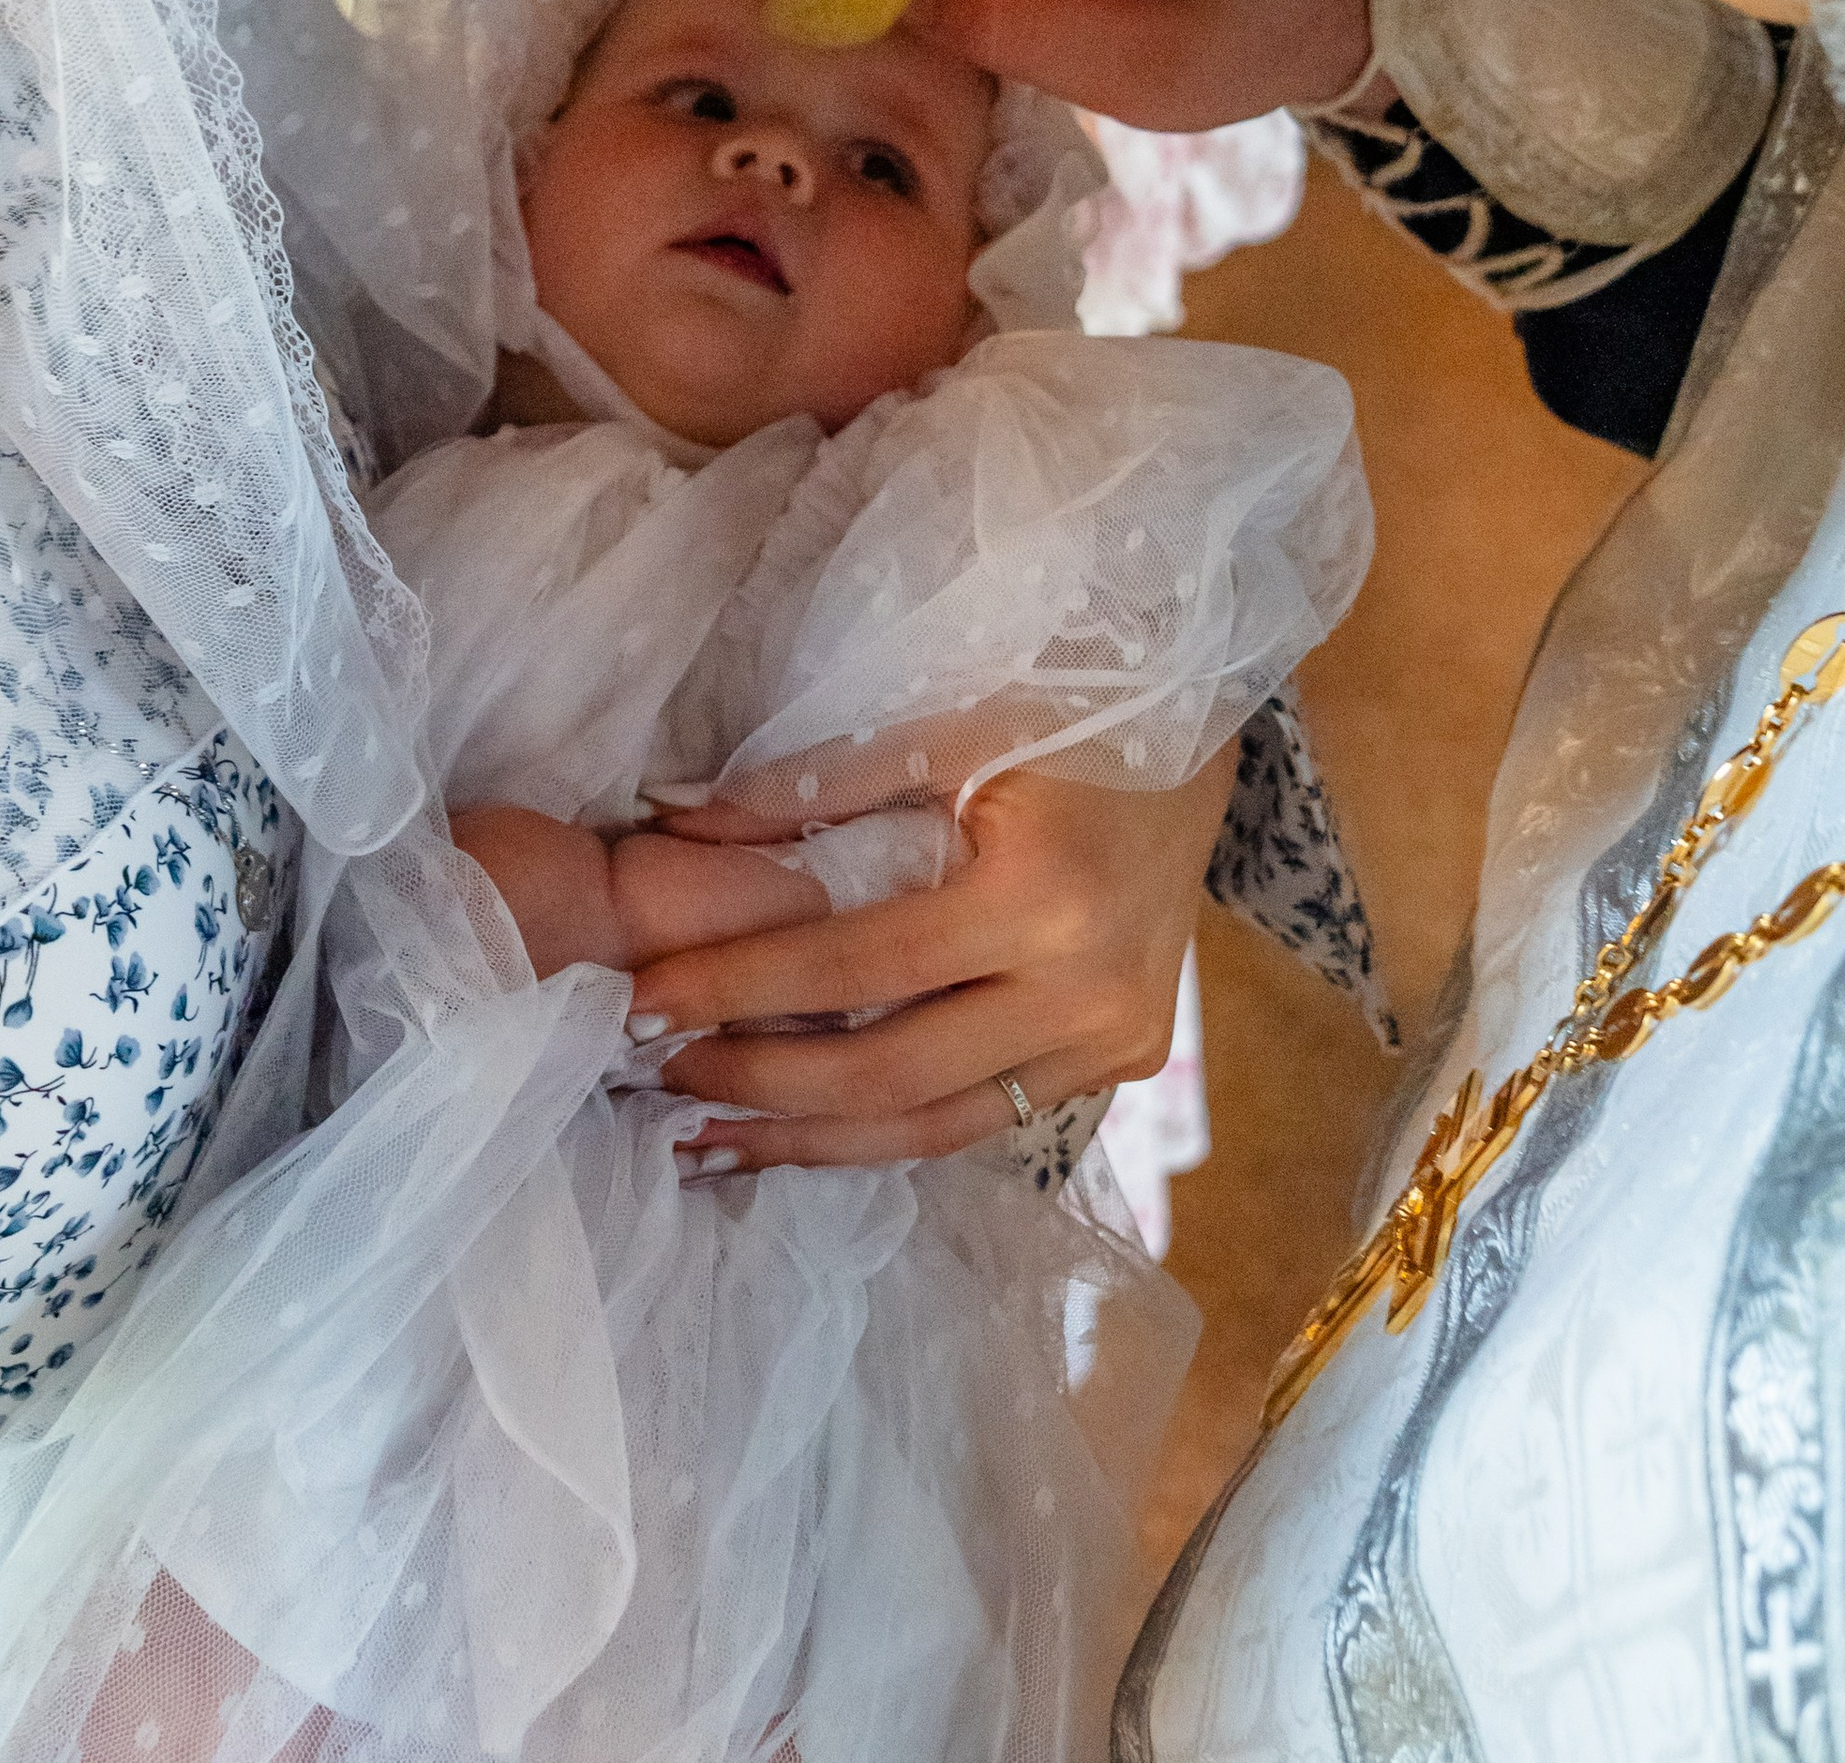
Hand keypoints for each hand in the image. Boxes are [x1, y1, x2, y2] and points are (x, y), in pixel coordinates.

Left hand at [626, 746, 1238, 1170]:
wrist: (1205, 729)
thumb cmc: (1067, 705)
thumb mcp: (946, 726)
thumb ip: (807, 785)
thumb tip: (666, 818)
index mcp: (1043, 898)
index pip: (856, 967)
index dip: (738, 987)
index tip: (639, 1002)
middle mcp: (1089, 993)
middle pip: (891, 1073)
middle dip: (758, 1079)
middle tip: (655, 1074)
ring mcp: (1115, 1042)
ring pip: (937, 1127)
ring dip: (813, 1140)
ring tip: (708, 1136)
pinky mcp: (1124, 1062)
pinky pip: (986, 1115)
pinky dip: (890, 1126)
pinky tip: (808, 1128)